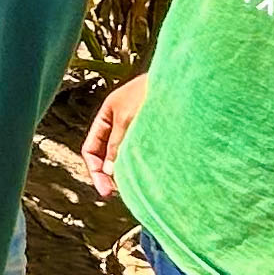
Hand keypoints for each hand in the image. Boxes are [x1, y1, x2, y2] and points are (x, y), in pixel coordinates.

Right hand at [80, 73, 149, 196]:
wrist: (182, 79)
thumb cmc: (153, 91)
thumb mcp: (128, 118)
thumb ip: (117, 144)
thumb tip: (109, 171)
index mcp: (106, 116)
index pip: (91, 149)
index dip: (94, 170)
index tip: (106, 191)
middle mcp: (119, 123)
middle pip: (106, 155)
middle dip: (108, 175)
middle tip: (116, 195)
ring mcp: (137, 128)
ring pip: (124, 155)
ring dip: (125, 171)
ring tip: (132, 187)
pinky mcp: (154, 132)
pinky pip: (141, 153)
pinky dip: (140, 165)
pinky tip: (146, 175)